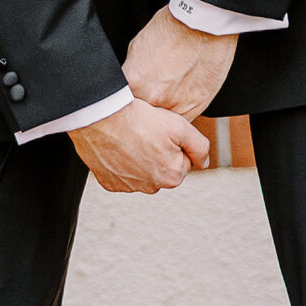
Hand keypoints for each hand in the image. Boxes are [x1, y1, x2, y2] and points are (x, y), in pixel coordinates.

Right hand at [71, 97, 209, 193]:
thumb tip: (204, 162)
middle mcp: (151, 187)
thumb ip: (199, 146)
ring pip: (143, 171)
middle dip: (158, 152)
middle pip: (163, 167)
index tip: (160, 131)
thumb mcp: (179, 126)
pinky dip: (122, 162)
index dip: (174, 142)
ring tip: (131, 137)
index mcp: (172, 176)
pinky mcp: (110, 183)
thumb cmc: (139, 119)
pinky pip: (122, 174)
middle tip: (145, 132)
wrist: (101, 117)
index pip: (182, 160)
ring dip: (140, 157)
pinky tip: (118, 146)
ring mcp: (129, 187)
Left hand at [123, 7, 238, 120]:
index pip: (123, 105)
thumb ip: (133, 72)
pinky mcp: (196, 106)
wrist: (203, 24)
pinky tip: (181, 97)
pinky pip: (183, 120)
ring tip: (167, 97)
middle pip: (142, 118)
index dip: (127, 104)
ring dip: (162, 115)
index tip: (130, 101)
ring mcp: (176, 104)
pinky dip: (180, 112)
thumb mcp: (138, 47)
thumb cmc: (172, 29)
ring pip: (163, 123)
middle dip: (143, 112)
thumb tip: (131, 85)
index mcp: (134, 82)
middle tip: (149, 100)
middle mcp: (153, 97)